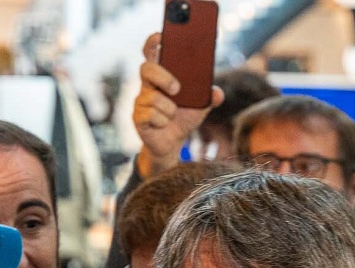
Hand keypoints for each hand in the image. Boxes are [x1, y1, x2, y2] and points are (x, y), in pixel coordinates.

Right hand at [133, 32, 224, 177]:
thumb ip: (208, 97)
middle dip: (163, 77)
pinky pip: (151, 115)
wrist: (172, 143)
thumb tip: (217, 93)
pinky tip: (162, 125)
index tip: (161, 36)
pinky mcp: (137, 116)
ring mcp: (140, 100)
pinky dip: (163, 121)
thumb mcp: (200, 107)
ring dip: (169, 109)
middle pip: (146, 69)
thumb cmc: (182, 118)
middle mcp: (147, 84)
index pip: (151, 52)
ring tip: (172, 115)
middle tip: (177, 89)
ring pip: (153, 98)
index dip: (153, 42)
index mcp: (161, 75)